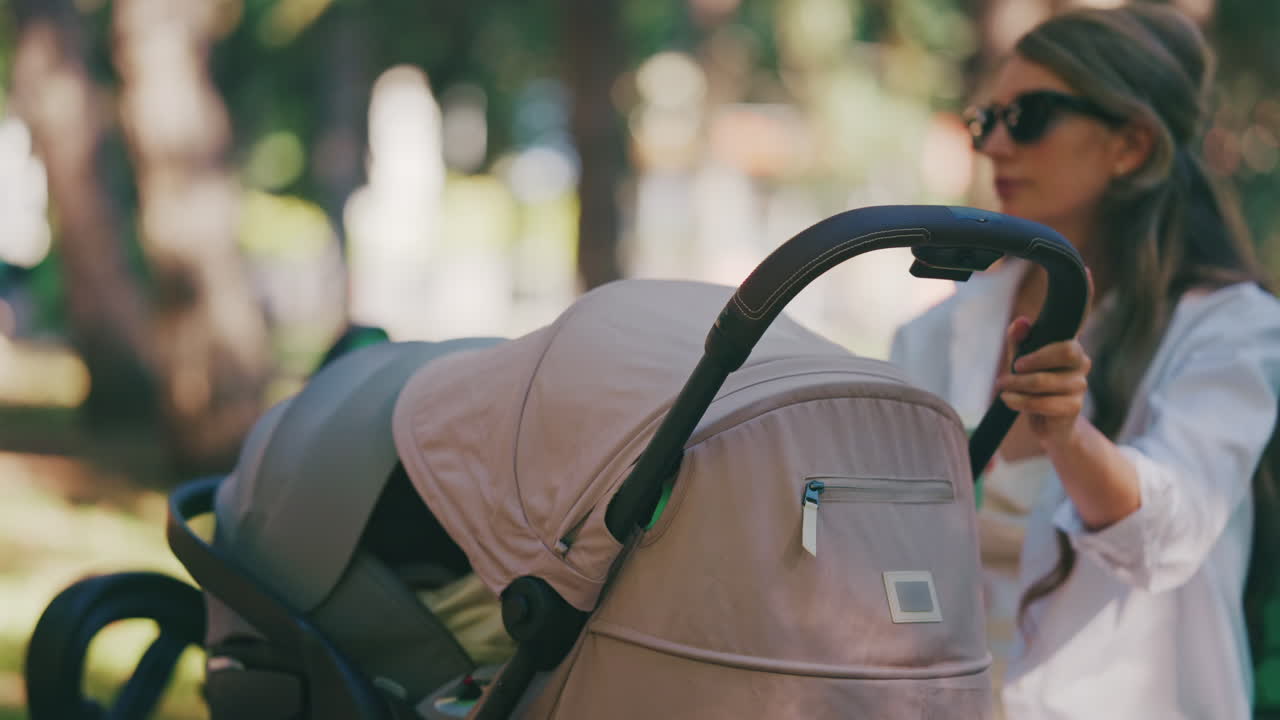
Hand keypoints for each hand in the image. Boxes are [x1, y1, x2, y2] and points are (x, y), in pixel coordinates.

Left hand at [995, 316, 1091, 448]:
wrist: (1046, 422)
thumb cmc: (1034, 384)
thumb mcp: (1022, 360)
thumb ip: (1019, 339)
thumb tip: (1021, 322)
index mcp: (1072, 348)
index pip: (1067, 343)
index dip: (1042, 352)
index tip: (1017, 363)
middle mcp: (1081, 365)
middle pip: (1064, 354)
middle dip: (1032, 362)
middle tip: (1008, 374)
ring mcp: (1080, 386)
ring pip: (1044, 381)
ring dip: (1017, 385)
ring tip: (1003, 389)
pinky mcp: (1073, 407)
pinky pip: (1043, 403)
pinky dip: (1020, 401)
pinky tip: (1009, 400)